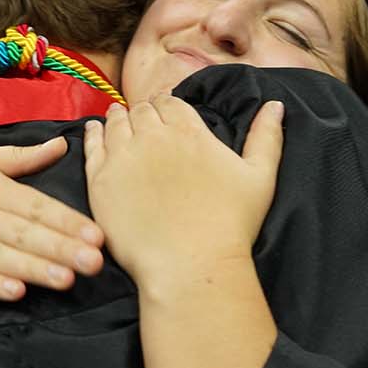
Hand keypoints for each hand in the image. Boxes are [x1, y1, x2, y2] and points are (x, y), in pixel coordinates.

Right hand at [0, 136, 105, 300]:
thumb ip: (22, 158)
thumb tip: (62, 145)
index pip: (36, 206)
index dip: (68, 223)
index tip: (98, 237)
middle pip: (22, 232)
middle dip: (61, 249)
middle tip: (94, 263)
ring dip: (32, 269)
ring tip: (65, 280)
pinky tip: (12, 293)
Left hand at [83, 94, 283, 285]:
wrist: (189, 264)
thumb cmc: (230, 226)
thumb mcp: (261, 177)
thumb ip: (266, 137)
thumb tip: (275, 105)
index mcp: (189, 131)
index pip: (170, 102)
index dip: (166, 104)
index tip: (165, 110)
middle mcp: (152, 136)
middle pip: (141, 111)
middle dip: (143, 111)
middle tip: (142, 118)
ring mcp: (123, 157)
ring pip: (115, 123)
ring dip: (118, 117)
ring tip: (118, 116)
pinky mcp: (100, 181)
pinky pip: (91, 147)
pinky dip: (93, 134)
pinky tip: (94, 130)